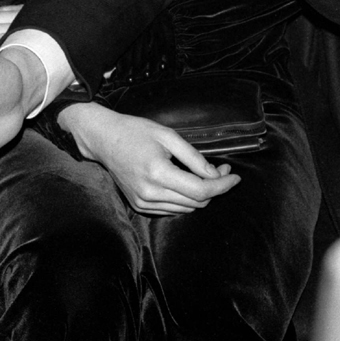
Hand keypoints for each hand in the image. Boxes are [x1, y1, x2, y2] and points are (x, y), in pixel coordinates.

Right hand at [59, 104, 239, 214]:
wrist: (103, 139)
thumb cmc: (135, 131)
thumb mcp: (168, 135)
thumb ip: (194, 157)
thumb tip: (215, 174)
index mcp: (158, 173)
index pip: (200, 190)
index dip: (222, 185)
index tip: (236, 176)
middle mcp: (150, 193)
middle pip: (196, 202)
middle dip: (215, 188)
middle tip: (222, 169)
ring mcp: (143, 202)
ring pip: (186, 208)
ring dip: (202, 195)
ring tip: (207, 174)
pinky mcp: (139, 206)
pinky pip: (172, 209)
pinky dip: (185, 199)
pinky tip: (187, 182)